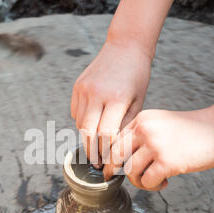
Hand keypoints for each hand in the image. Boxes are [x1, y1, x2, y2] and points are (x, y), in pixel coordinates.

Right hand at [71, 41, 151, 165]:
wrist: (125, 47)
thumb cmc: (137, 76)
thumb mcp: (138, 101)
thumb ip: (124, 125)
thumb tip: (114, 149)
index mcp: (117, 98)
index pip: (106, 134)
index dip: (106, 152)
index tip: (108, 164)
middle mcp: (97, 94)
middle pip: (88, 132)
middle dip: (92, 152)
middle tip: (97, 164)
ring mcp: (84, 89)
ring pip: (80, 124)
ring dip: (87, 138)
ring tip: (95, 147)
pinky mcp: (77, 86)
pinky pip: (75, 112)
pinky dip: (82, 122)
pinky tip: (92, 126)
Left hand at [103, 106, 213, 190]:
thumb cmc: (192, 129)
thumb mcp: (161, 124)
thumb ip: (142, 136)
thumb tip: (121, 161)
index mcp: (142, 119)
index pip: (114, 141)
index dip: (110, 158)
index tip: (112, 169)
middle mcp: (145, 130)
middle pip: (115, 157)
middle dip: (113, 171)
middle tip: (117, 179)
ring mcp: (156, 145)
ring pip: (131, 172)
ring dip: (140, 181)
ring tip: (154, 180)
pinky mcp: (168, 161)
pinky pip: (147, 181)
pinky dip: (153, 186)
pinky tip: (164, 183)